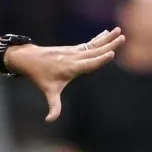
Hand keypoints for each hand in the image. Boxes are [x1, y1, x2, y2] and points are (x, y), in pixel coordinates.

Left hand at [6, 28, 124, 121]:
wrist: (29, 59)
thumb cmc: (40, 77)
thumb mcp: (48, 92)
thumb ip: (53, 107)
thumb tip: (49, 121)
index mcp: (71, 68)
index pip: (89, 63)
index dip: (101, 59)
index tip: (111, 53)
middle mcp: (74, 57)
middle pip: (95, 51)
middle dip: (109, 45)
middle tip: (122, 37)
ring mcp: (74, 51)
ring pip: (93, 45)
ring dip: (107, 38)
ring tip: (119, 30)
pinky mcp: (73, 49)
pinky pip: (89, 43)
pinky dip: (98, 38)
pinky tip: (107, 33)